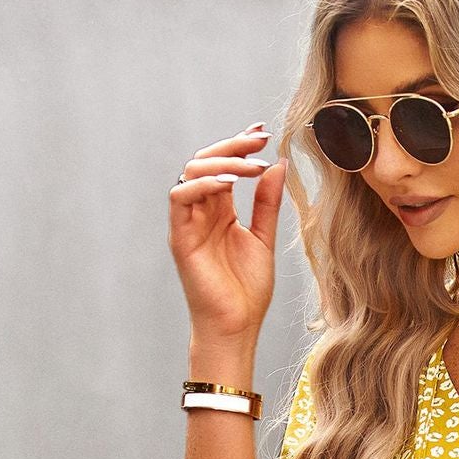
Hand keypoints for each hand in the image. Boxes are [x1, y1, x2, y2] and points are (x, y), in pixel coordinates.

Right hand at [168, 122, 286, 342]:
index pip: (224, 166)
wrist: (236, 326)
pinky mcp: (180, 237)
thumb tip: (279, 164)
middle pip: (206, 161)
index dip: (240, 145)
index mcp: (219, 211)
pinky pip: (180, 198)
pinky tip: (229, 184)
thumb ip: (267, 202)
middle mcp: (201, 212)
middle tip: (260, 139)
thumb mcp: (264, 238)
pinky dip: (202, 184)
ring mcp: (188, 223)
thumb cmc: (247, 290)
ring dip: (222, 162)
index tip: (263, 131)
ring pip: (192, 173)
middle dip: (233, 146)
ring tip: (251, 166)